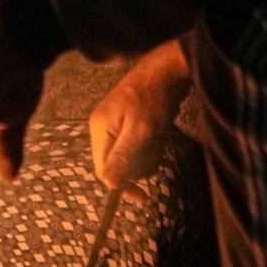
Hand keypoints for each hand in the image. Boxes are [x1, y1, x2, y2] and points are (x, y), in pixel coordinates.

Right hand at [88, 39, 191, 189]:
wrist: (167, 70)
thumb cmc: (153, 98)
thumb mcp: (139, 131)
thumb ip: (123, 158)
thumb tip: (109, 184)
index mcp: (99, 130)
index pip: (104, 171)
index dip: (122, 186)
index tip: (143, 196)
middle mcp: (103, 129)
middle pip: (118, 165)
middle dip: (139, 164)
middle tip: (155, 148)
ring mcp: (116, 125)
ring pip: (131, 157)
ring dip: (149, 154)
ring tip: (159, 136)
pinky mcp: (129, 123)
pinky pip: (138, 146)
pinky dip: (152, 144)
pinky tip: (160, 131)